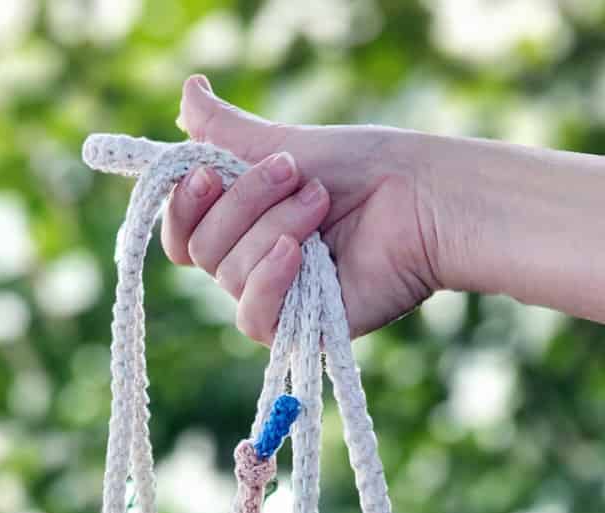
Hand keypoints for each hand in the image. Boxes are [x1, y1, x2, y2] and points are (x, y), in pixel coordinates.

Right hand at [163, 75, 450, 344]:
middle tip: (295, 172)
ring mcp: (277, 299)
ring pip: (229, 276)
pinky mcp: (301, 330)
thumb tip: (188, 91)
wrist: (421, 199)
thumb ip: (228, 129)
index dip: (184, 205)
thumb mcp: (285, 140)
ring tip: (323, 204)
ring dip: (275, 228)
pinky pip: (253, 317)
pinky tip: (298, 255)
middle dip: (244, 202)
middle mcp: (254, 266)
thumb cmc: (366, 170)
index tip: (209, 170)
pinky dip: (270, 280)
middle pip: (201, 250)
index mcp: (244, 225)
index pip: (182, 232)